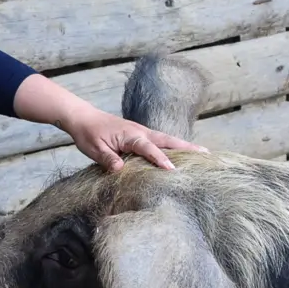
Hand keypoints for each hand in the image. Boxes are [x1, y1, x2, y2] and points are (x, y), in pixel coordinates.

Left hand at [12, 74, 205, 171]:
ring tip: (202, 153)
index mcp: (130, 135)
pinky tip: (180, 153)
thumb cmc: (87, 133)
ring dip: (183, 145)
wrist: (82, 117)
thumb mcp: (94, 149)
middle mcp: (140, 131)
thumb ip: (108, 159)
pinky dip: (172, 145)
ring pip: (166, 139)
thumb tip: (121, 170)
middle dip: (186, 148)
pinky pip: (159, 140)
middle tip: (206, 154)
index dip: (160, 159)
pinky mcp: (139, 134)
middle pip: (167, 140)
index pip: (148, 148)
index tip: (172, 170)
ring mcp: (141, 131)